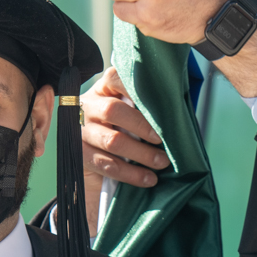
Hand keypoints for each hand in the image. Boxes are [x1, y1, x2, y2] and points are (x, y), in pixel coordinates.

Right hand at [80, 67, 167, 190]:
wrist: (92, 157)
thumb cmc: (120, 127)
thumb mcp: (127, 110)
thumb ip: (144, 105)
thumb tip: (176, 110)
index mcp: (102, 89)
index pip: (114, 78)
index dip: (134, 88)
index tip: (158, 101)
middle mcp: (87, 106)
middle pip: (112, 111)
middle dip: (141, 126)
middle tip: (161, 139)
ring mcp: (81, 131)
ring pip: (112, 141)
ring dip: (141, 154)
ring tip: (162, 162)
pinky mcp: (80, 155)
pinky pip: (107, 165)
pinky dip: (132, 174)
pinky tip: (148, 178)